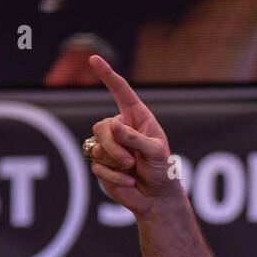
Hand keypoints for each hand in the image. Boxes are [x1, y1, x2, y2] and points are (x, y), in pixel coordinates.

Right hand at [87, 55, 176, 215]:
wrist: (157, 198)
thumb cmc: (162, 171)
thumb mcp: (156, 153)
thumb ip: (135, 138)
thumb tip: (112, 126)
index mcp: (137, 118)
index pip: (121, 92)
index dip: (108, 75)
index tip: (94, 58)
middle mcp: (120, 129)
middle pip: (102, 127)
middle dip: (114, 145)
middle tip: (130, 161)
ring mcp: (108, 147)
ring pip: (96, 147)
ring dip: (116, 162)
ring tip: (131, 170)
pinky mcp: (101, 165)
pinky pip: (97, 166)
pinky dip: (114, 177)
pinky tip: (128, 182)